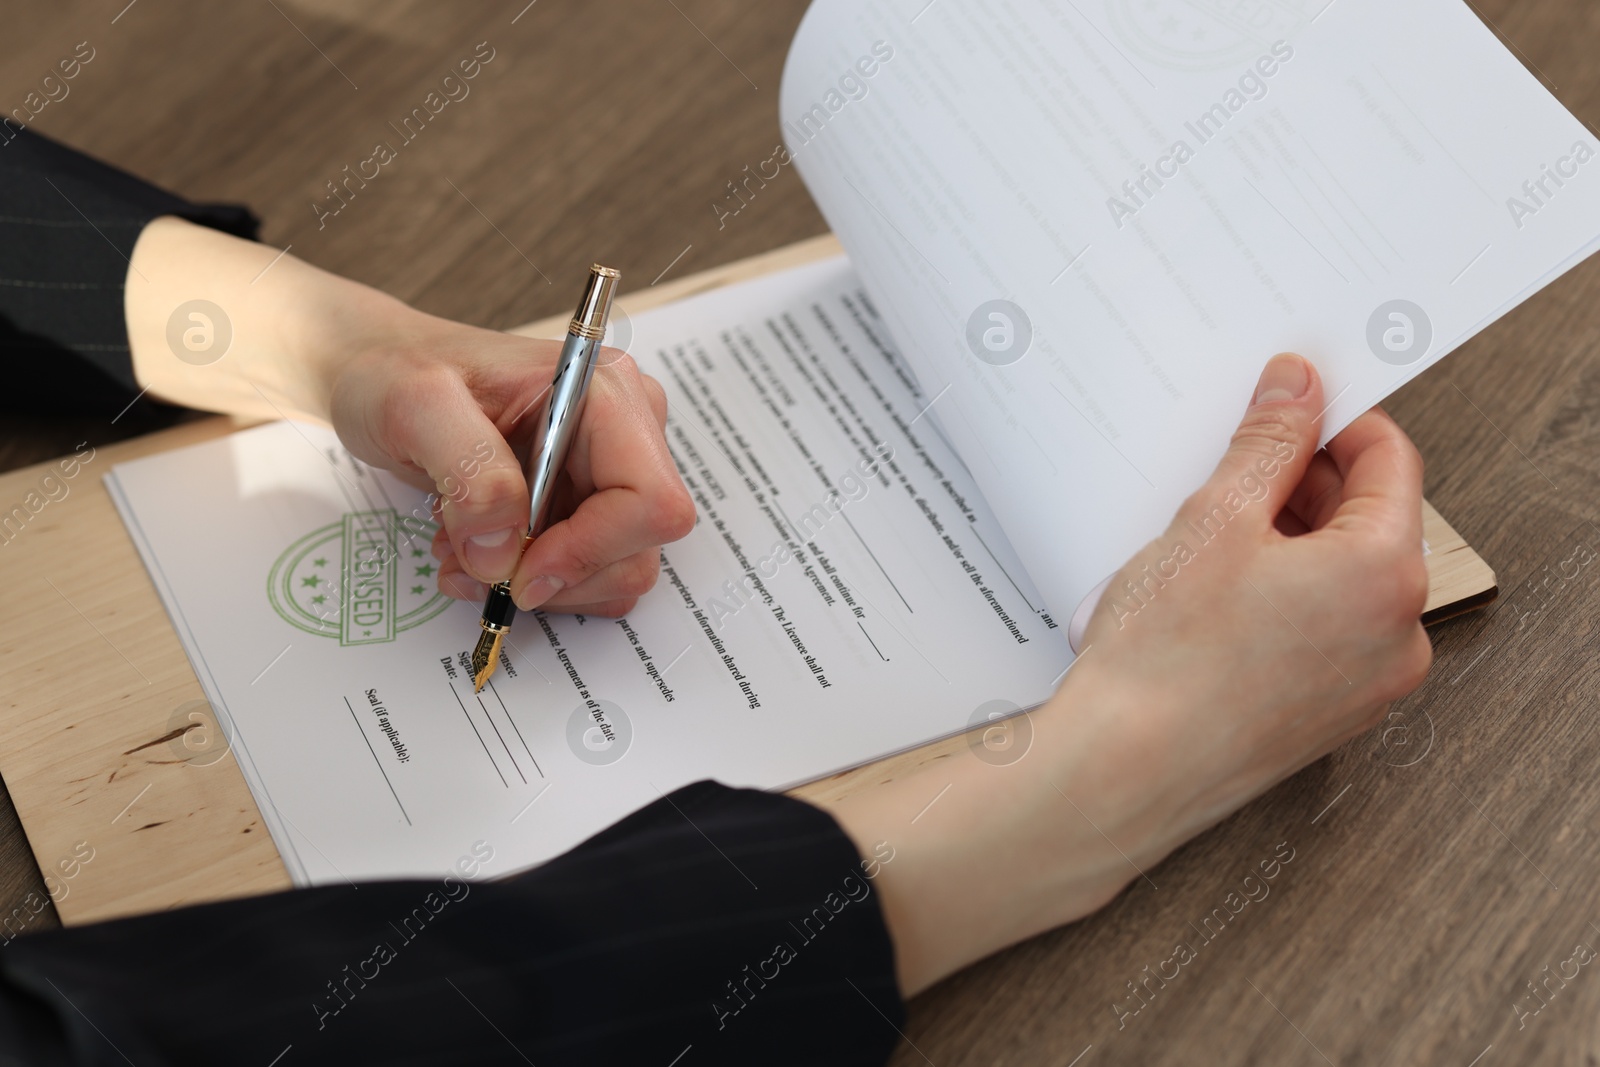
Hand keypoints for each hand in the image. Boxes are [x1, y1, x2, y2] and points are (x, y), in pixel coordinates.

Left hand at [329, 320, 694, 616]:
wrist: (381, 374)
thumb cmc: (399, 370)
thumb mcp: (417, 405)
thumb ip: (471, 471)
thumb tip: (503, 551)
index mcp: (606, 393)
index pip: (651, 501)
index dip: (592, 550)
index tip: (522, 571)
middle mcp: (624, 431)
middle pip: (637, 548)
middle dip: (556, 575)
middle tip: (474, 564)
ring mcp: (610, 471)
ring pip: (616, 571)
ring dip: (539, 583)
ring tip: (466, 553)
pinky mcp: (588, 502)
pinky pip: (588, 573)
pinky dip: (536, 581)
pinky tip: (482, 551)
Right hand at [821, 353, 1432, 995]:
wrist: (1123, 772)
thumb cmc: (1166, 663)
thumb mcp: (1214, 519)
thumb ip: (1269, 442)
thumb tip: (1300, 388)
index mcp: (1388, 576)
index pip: (1391, 461)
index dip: (1335, 423)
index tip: (1290, 408)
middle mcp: (1398, 636)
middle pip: (1368, 522)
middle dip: (1303, 486)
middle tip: (1232, 471)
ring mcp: (1367, 686)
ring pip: (1341, 579)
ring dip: (1287, 543)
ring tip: (1209, 540)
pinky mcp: (1327, 718)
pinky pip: (1322, 632)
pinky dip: (1281, 600)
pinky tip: (1214, 597)